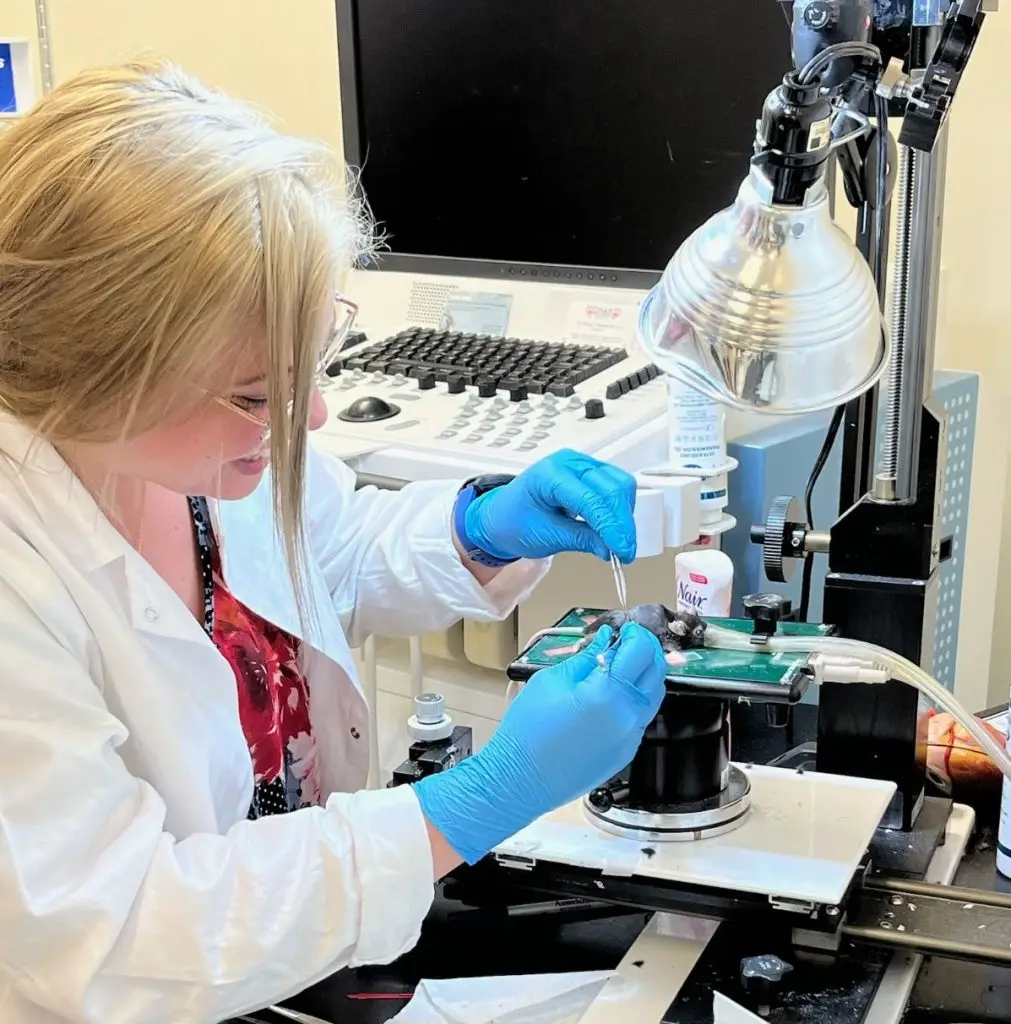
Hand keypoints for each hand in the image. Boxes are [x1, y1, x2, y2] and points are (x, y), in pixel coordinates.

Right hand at [413, 623, 666, 863]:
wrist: (521, 780)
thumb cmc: (529, 727)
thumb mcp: (552, 680)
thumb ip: (586, 659)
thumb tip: (606, 640)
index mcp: (608, 692)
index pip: (640, 651)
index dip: (636, 634)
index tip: (626, 628)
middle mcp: (628, 715)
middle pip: (656, 672)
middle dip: (647, 650)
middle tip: (629, 640)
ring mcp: (631, 736)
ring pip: (653, 696)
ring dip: (645, 675)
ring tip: (623, 664)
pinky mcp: (627, 752)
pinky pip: (641, 717)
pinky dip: (635, 699)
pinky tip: (613, 694)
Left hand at [464, 449, 636, 562]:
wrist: (501, 515)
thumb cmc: (513, 521)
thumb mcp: (546, 536)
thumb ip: (581, 540)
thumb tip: (611, 548)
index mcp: (550, 474)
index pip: (592, 499)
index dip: (612, 527)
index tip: (622, 550)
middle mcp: (568, 463)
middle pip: (612, 488)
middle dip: (622, 523)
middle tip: (625, 551)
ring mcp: (581, 464)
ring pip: (619, 484)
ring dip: (624, 515)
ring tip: (618, 541)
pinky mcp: (590, 472)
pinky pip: (615, 485)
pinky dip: (620, 508)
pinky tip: (615, 527)